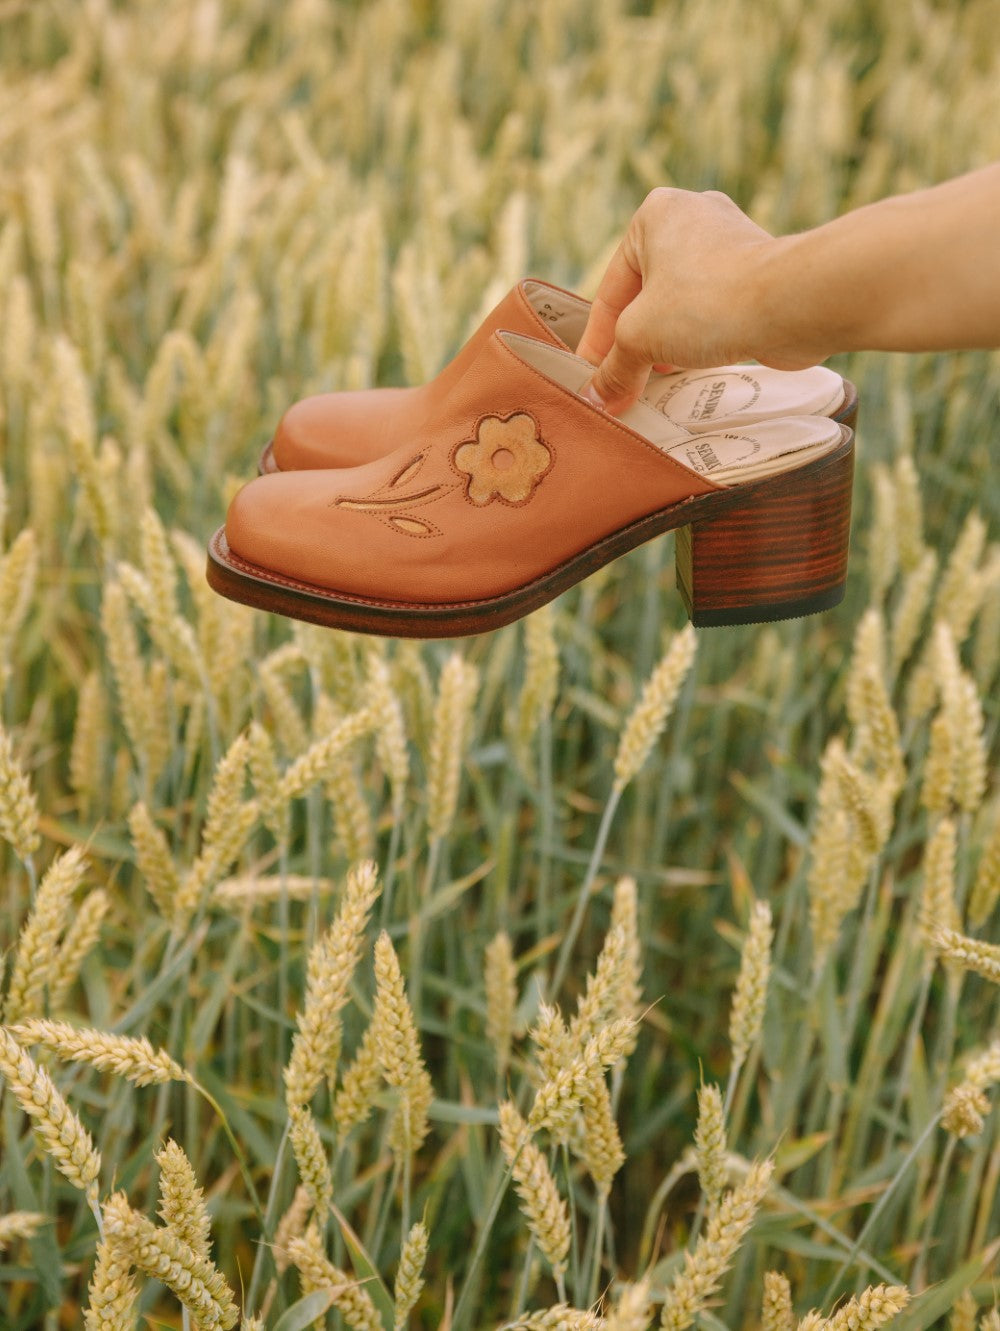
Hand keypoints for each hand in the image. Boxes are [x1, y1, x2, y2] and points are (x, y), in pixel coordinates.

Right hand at [576, 188, 814, 414]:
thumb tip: (596, 399)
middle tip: (623, 385)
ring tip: (656, 382)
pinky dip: (699, 340)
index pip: (611, 290)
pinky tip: (693, 371)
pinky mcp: (757, 272)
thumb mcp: (641, 338)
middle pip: (646, 296)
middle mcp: (693, 219)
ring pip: (681, 304)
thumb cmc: (708, 302)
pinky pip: (713, 310)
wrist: (791, 302)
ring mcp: (729, 244)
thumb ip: (614, 368)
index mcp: (655, 216)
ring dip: (666, 345)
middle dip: (634, 343)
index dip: (598, 342)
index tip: (592, 378)